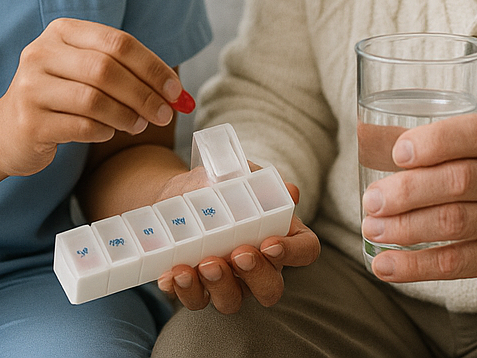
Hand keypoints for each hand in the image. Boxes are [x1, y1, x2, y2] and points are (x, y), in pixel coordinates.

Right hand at [0, 18, 185, 177]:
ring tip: (139, 125)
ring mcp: (31, 87)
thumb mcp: (83, 69)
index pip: (117, 42)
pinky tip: (110, 133)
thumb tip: (174, 91)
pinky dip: (104, 131)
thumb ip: (124, 71)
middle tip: (164, 114)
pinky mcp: (29, 121)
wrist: (4, 131)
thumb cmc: (59, 96)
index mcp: (61, 31)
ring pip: (94, 99)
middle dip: (143, 94)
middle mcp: (42, 53)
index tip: (175, 90)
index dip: (152, 66)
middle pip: (107, 69)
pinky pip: (81, 126)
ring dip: (127, 115)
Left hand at [157, 180, 320, 312]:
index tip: (270, 243)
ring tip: (202, 264)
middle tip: (238, 254)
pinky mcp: (199, 289)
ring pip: (232, 301)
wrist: (180, 194)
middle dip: (256, 277)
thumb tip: (290, 191)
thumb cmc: (220, 185)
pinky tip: (172, 274)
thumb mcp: (239, 174)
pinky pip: (194, 299)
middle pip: (271, 288)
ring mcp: (230, 282)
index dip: (293, 253)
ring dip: (218, 286)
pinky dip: (183, 289)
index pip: (305, 250)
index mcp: (280, 234)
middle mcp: (260, 266)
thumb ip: (260, 181)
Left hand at [360, 114, 476, 291]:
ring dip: (405, 228)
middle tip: (371, 200)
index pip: (476, 134)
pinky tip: (386, 265)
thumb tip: (364, 135)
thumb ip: (435, 141)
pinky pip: (457, 263)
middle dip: (408, 191)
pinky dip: (416, 266)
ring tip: (372, 228)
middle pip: (459, 182)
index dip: (434, 142)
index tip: (397, 153)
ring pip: (454, 223)